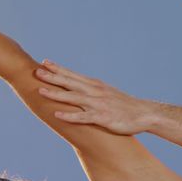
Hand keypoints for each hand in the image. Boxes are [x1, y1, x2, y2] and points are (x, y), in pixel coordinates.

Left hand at [35, 60, 157, 134]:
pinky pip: (83, 117)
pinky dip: (70, 115)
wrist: (144, 114)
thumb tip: (82, 89)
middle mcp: (95, 92)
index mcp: (95, 85)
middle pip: (70, 82)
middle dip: (53, 77)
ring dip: (56, 94)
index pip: (73, 75)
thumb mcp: (108, 94)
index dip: (59, 69)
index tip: (44, 62)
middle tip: (36, 71)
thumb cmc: (125, 106)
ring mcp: (98, 104)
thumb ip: (94, 91)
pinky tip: (57, 115)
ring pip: (73, 97)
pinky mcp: (102, 118)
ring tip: (41, 91)